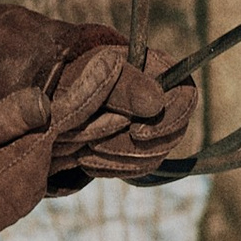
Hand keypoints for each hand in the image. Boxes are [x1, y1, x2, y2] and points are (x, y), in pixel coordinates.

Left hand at [43, 41, 196, 179]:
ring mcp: (153, 127)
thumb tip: (156, 102)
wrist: (53, 96)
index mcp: (160, 71)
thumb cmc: (75, 77)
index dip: (170, 119)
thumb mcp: (94, 75)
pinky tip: (87, 158)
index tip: (136, 132)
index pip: (187, 96)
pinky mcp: (137, 149)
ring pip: (153, 156)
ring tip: (84, 151)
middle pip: (172, 134)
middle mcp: (163, 100)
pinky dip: (110, 167)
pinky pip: (136, 169)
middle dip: (130, 146)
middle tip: (93, 144)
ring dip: (116, 158)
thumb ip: (125, 86)